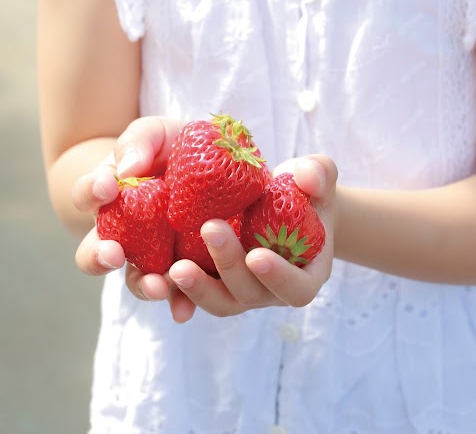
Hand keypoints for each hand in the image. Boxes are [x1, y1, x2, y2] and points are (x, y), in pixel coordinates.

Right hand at [72, 116, 187, 302]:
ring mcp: (153, 255)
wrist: (219, 166)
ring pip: (136, 279)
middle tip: (114, 253)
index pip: (86, 195)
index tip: (106, 187)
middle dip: (99, 256)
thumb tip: (128, 170)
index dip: (90, 192)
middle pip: (95, 253)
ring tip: (157, 285)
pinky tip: (184, 311)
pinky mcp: (185, 270)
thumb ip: (139, 141)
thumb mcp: (159, 132)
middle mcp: (123, 233)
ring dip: (142, 285)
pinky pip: (177, 293)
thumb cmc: (178, 145)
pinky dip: (179, 303)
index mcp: (110, 196)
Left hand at [167, 155, 337, 321]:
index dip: (278, 277)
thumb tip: (306, 177)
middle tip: (210, 230)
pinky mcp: (212, 282)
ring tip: (174, 267)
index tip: (257, 255)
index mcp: (305, 274)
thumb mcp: (318, 175)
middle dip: (229, 266)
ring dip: (196, 288)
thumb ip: (319, 173)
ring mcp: (240, 291)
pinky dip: (175, 288)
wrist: (278, 198)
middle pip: (250, 294)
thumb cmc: (303, 188)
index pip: (296, 289)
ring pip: (218, 302)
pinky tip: (155, 273)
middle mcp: (271, 291)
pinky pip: (193, 293)